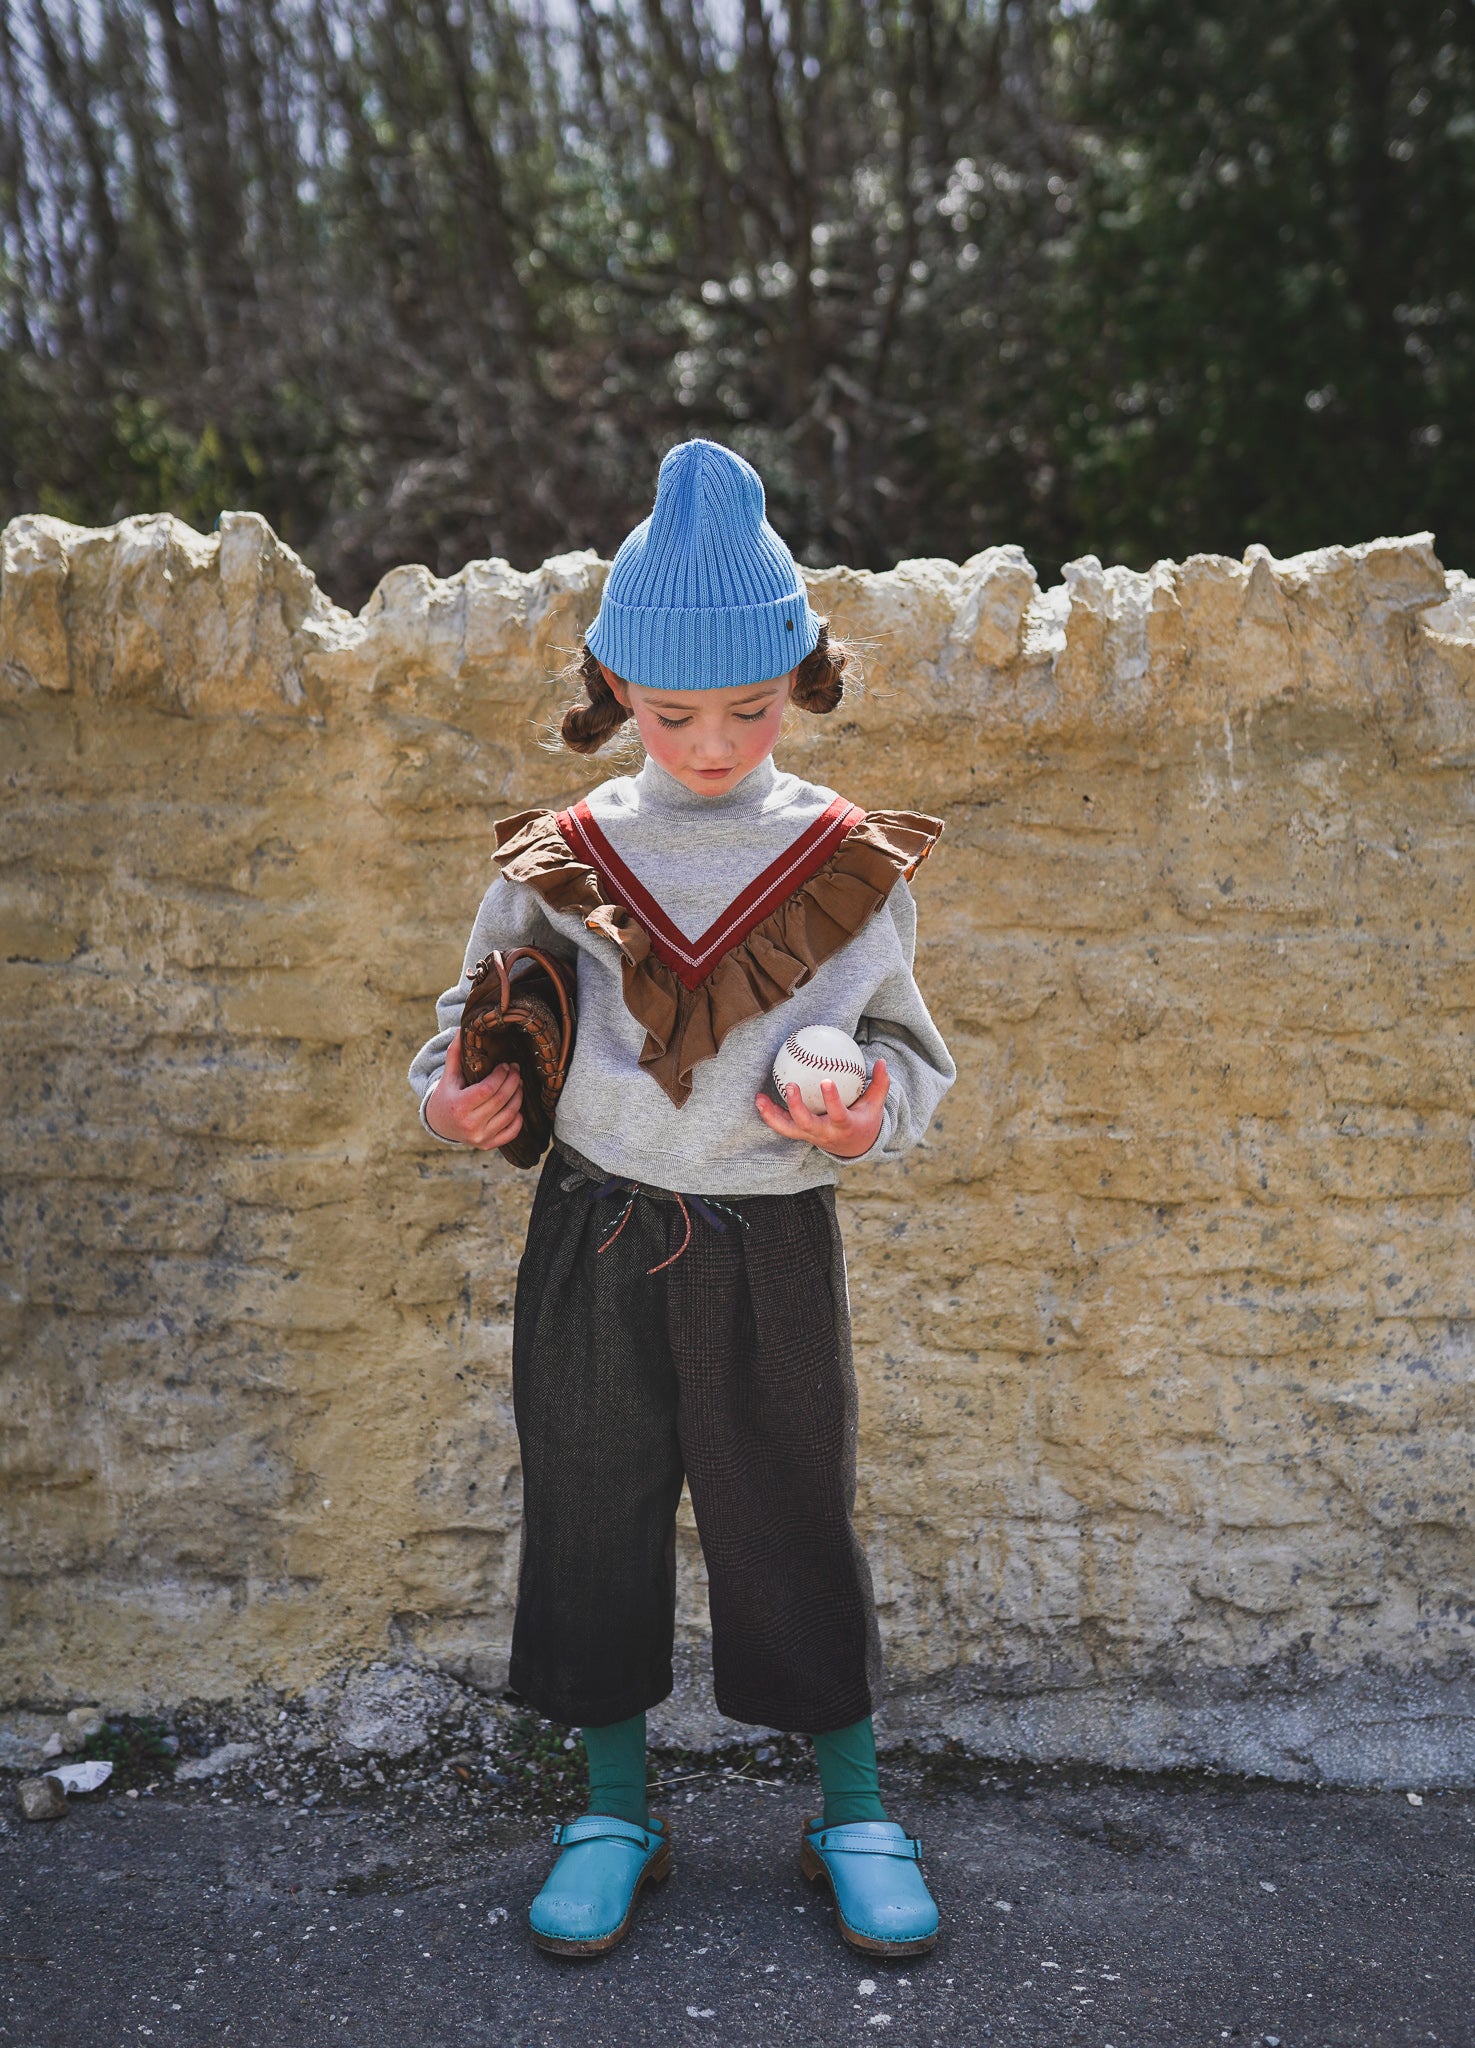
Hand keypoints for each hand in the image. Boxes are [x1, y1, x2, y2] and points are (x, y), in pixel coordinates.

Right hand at [424, 1031, 523, 1149]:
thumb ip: (455, 1054)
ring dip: (518, 1096)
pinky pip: (511, 1132)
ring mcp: (480, 1137)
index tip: (506, 1066)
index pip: (488, 1089)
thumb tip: (461, 1028)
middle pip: (501, 1100)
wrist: (440, 1124)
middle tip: (516, 1070)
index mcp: (459, 1106)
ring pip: (510, 1114)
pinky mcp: (487, 1145)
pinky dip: (518, 1118)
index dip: (501, 1076)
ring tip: (518, 1083)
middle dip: (513, 1082)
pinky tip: (516, 1105)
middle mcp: (470, 1125)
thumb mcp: (448, 1076)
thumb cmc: (446, 1096)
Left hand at [755, 1057, 889, 1159]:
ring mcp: (809, 1136)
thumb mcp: (875, 1105)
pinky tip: (759, 1099)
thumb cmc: (864, 1120)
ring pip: (787, 1129)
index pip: (838, 1114)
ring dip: (772, 1114)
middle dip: (796, 1107)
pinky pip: (782, 1126)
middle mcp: (824, 1134)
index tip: (826, 1081)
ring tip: (759, 1098)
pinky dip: (769, 1115)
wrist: (853, 1147)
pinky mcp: (800, 1134)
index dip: (832, 1100)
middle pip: (806, 1124)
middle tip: (791, 1085)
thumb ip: (880, 1084)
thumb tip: (882, 1061)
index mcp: (843, 1127)